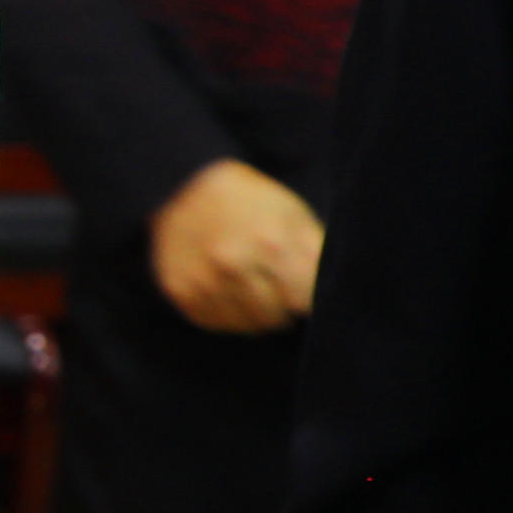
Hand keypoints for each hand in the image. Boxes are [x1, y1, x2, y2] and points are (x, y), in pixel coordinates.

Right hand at [151, 159, 325, 335]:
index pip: (303, 302)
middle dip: (282, 307)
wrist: (183, 186)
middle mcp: (233, 265)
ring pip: (246, 326)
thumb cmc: (250, 202)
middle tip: (276, 289)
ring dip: (256, 314)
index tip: (300, 288)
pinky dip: (227, 315)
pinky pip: (215, 324)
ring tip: (253, 291)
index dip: (305, 296)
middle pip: (275, 318)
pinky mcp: (180, 290)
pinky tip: (228, 293)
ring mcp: (203, 280)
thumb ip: (316, 253)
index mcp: (270, 243)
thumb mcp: (293, 214)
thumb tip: (332, 292)